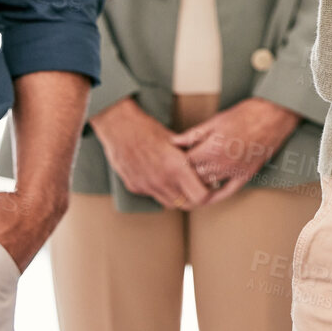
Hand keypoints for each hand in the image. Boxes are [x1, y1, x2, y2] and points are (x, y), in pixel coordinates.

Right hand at [89, 96, 210, 210]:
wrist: (118, 126)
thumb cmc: (146, 128)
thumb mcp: (174, 140)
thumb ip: (188, 155)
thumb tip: (202, 164)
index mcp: (175, 168)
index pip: (201, 197)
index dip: (210, 195)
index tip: (213, 187)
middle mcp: (161, 181)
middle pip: (187, 204)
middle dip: (196, 198)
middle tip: (201, 188)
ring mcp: (147, 186)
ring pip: (170, 203)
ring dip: (179, 196)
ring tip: (182, 183)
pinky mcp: (135, 186)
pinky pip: (153, 195)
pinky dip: (161, 190)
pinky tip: (162, 176)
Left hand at [170, 98, 301, 205]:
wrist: (273, 116)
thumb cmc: (245, 114)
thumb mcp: (216, 120)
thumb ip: (194, 134)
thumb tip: (174, 141)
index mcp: (211, 148)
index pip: (184, 162)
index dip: (176, 160)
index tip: (172, 158)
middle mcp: (221, 163)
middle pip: (193, 175)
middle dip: (184, 173)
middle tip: (177, 170)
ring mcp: (234, 171)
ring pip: (207, 184)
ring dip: (197, 182)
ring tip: (188, 180)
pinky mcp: (245, 175)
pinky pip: (227, 192)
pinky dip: (215, 196)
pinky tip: (207, 196)